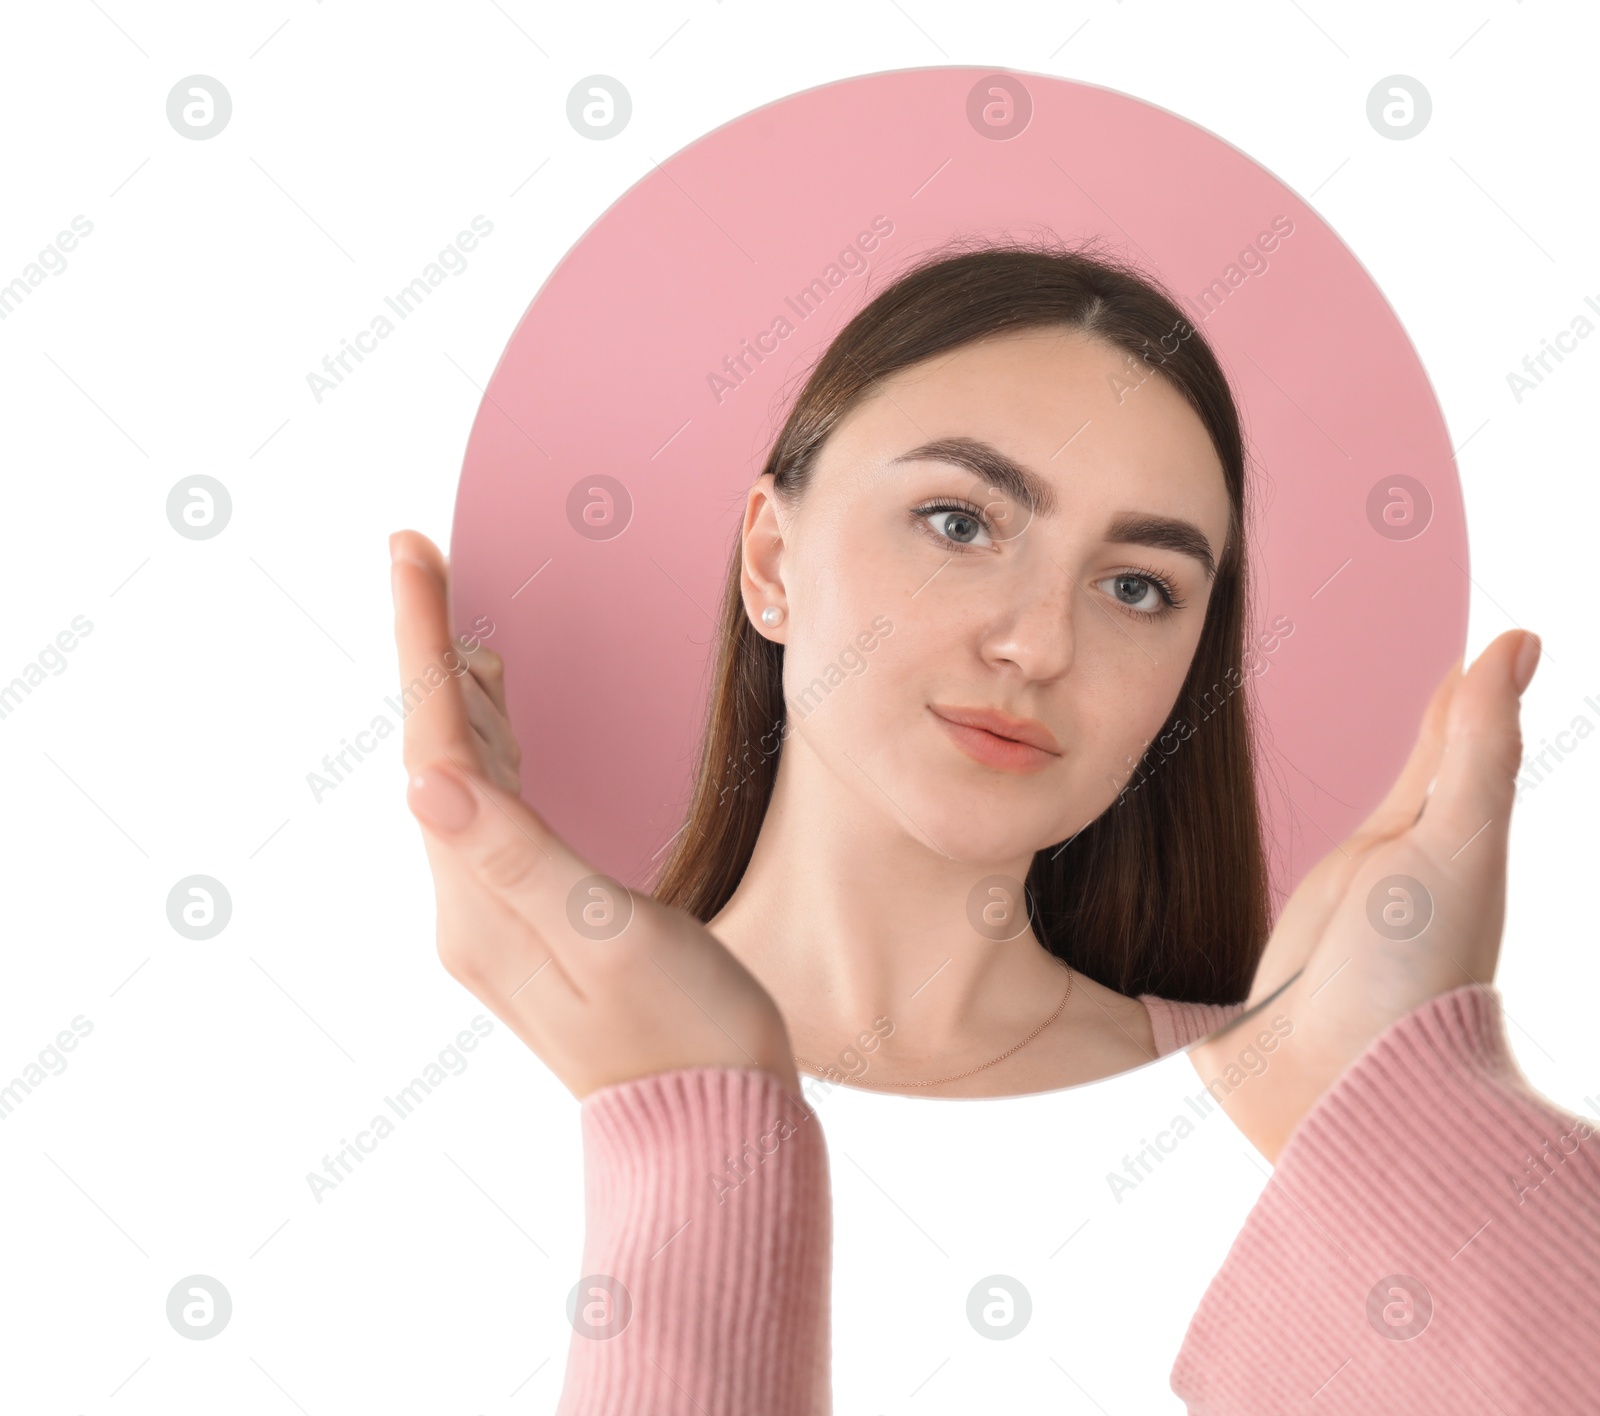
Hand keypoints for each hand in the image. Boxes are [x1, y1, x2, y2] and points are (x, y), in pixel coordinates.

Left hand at [389, 528, 799, 1101]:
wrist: (709, 1127)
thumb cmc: (685, 1035)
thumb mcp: (607, 938)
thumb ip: (518, 860)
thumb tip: (425, 783)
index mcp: (481, 904)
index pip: (437, 748)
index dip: (423, 646)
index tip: (410, 552)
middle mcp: (472, 908)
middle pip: (438, 755)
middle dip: (429, 656)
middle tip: (427, 564)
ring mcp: (498, 920)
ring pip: (464, 784)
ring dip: (455, 701)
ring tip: (456, 625)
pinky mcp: (534, 926)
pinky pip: (495, 816)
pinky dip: (493, 754)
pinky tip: (504, 731)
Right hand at [1190, 628, 1541, 1162]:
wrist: (1334, 1091)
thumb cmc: (1410, 971)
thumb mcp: (1454, 842)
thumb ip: (1472, 748)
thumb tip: (1518, 642)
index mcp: (1438, 840)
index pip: (1451, 747)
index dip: (1459, 692)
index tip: (1468, 639)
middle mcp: (1390, 872)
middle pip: (1398, 785)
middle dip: (1408, 733)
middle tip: (1401, 667)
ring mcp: (1330, 913)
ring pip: (1335, 827)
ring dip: (1335, 784)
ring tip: (1325, 741)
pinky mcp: (1270, 948)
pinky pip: (1270, 877)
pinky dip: (1263, 847)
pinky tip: (1246, 838)